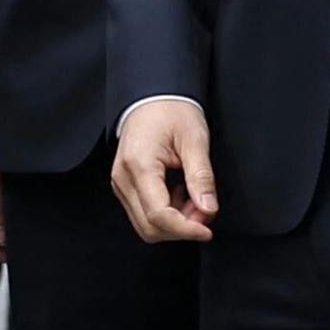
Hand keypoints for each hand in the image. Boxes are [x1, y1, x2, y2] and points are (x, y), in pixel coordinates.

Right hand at [109, 98, 219, 244]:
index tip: (207, 231)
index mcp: (139, 166)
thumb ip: (202, 177)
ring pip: (145, 225)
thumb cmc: (172, 113)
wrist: (151, 99)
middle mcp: (123, 179)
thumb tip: (208, 209)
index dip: (185, 229)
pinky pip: (143, 213)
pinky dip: (166, 215)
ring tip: (193, 200)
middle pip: (149, 227)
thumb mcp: (195, 141)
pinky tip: (180, 195)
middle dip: (181, 228)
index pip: (159, 215)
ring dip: (174, 223)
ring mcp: (120, 184)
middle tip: (205, 211)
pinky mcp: (124, 186)